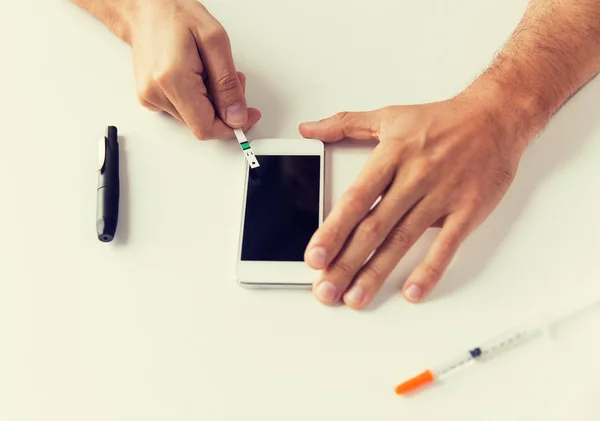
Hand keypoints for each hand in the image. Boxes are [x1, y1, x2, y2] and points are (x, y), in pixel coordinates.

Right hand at [129, 0, 260, 138]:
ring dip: (212, 102)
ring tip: (211, 71)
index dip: (231, 127)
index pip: (206, 127)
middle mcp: (156, 93)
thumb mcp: (215, 41)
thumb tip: (236, 117)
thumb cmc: (176, 15)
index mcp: (172, 79)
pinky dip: (198, 99)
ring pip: (194, 118)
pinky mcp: (149, 98)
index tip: (248, 117)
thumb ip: (227, 84)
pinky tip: (197, 76)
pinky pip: (183, 111)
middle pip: (202, 123)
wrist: (146, 8)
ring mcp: (149, 98)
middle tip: (234, 79)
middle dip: (225, 108)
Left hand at [300, 95, 524, 307]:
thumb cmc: (441, 120)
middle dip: (346, 262)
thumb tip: (309, 129)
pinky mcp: (467, 210)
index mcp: (391, 156)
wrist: (495, 116)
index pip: (356, 199)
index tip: (314, 255)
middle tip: (325, 290)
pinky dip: (430, 269)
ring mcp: (442, 196)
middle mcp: (414, 178)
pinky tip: (412, 291)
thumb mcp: (389, 116)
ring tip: (355, 298)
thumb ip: (345, 124)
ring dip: (377, 273)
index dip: (333, 229)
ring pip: (403, 240)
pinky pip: (447, 245)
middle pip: (374, 227)